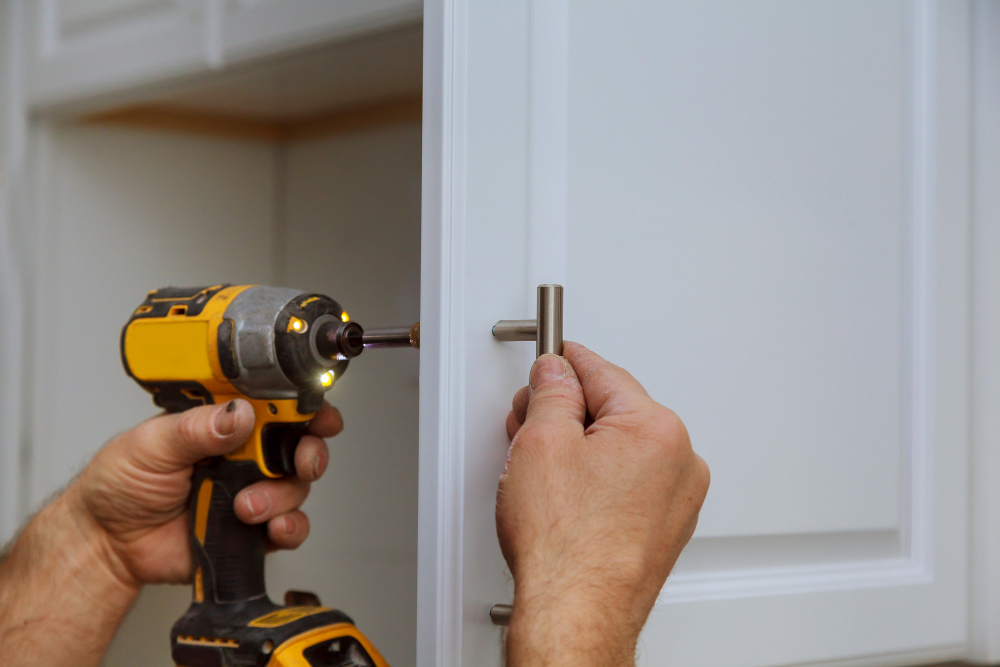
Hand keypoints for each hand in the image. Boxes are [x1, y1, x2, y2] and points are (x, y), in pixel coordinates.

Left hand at [0, 399, 339, 664]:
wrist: (107, 544)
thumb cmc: (120, 486)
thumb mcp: (151, 444)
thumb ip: (197, 428)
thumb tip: (238, 414)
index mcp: (222, 423)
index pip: (276, 406)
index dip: (304, 407)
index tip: (316, 413)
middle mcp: (244, 454)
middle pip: (300, 445)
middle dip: (310, 451)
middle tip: (299, 459)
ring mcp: (251, 491)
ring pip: (297, 487)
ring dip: (282, 496)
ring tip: (246, 505)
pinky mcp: (253, 529)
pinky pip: (290, 528)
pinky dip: (290, 527)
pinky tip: (271, 525)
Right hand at [497, 342, 709, 666]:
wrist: (577, 614)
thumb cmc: (566, 547)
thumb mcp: (540, 442)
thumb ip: (551, 393)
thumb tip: (555, 373)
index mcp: (657, 429)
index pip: (603, 373)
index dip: (564, 364)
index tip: (550, 361)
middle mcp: (680, 461)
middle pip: (614, 410)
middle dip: (567, 412)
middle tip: (527, 423)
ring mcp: (677, 499)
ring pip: (621, 448)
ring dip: (580, 447)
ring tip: (539, 470)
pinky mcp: (664, 528)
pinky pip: (630, 483)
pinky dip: (598, 479)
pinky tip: (564, 497)